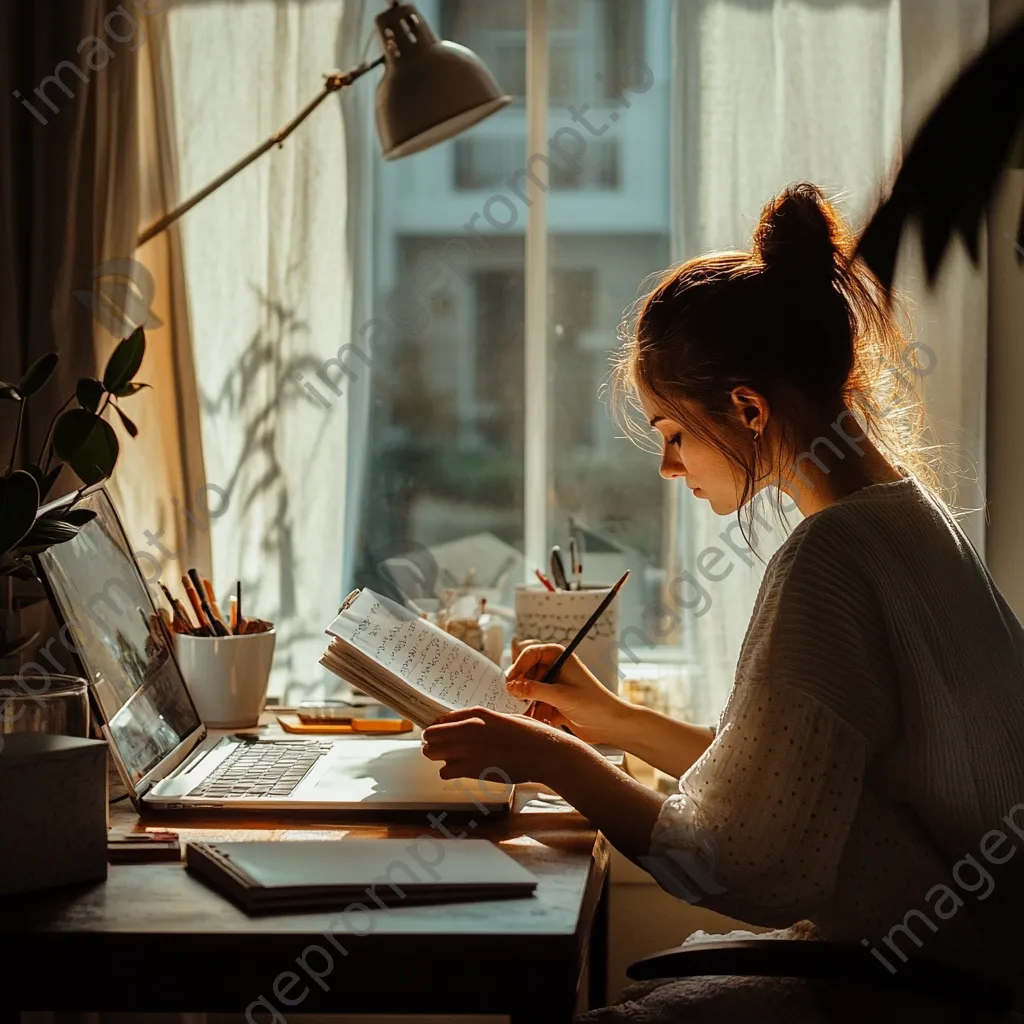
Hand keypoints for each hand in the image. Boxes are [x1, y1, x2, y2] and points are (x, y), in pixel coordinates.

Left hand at [421, 706, 580, 784]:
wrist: (544, 753)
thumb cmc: (531, 735)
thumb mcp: (506, 719)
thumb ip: (486, 722)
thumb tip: (472, 728)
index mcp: (477, 713)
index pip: (442, 718)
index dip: (440, 727)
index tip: (442, 734)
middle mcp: (468, 728)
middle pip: (430, 735)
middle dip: (433, 742)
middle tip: (442, 748)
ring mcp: (467, 748)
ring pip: (432, 752)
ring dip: (439, 757)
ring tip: (451, 760)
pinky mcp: (471, 768)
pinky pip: (444, 772)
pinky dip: (449, 772)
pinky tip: (460, 771)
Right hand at [505, 643, 626, 744]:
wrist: (612, 726)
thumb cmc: (594, 704)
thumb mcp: (561, 696)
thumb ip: (534, 690)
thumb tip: (511, 686)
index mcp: (560, 657)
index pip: (531, 654)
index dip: (518, 666)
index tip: (510, 682)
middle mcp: (555, 669)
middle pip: (527, 673)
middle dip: (521, 687)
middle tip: (516, 699)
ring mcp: (554, 686)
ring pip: (530, 691)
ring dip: (527, 703)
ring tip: (530, 713)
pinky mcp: (554, 702)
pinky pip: (536, 705)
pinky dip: (535, 713)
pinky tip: (540, 720)